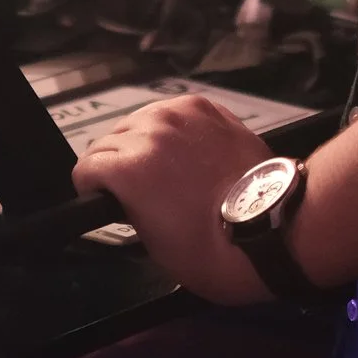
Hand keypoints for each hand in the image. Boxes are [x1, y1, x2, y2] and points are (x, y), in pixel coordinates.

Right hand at [71, 94, 275, 305]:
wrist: (272, 230)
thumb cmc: (213, 250)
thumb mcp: (151, 243)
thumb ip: (126, 206)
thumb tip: (122, 196)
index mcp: (128, 167)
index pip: (85, 168)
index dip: (92, 190)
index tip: (105, 201)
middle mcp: (149, 131)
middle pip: (108, 142)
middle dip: (117, 166)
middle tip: (139, 192)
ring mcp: (180, 115)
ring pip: (138, 122)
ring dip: (143, 144)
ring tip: (165, 170)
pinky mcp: (206, 108)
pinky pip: (172, 113)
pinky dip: (172, 130)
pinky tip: (186, 152)